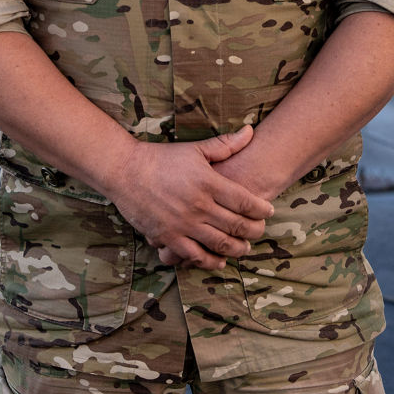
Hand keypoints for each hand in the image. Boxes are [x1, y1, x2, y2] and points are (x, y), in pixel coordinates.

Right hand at [111, 125, 273, 271]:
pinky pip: (195, 256)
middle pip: (238, 225)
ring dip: (237, 248)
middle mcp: (199, 205)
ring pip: (220, 244)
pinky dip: (211, 261)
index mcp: (208, 182)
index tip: (268, 211)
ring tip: (244, 247)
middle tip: (260, 231)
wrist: (125, 171)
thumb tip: (250, 132)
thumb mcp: (195, 149)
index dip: (262, 209)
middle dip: (254, 231)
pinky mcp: (168, 237)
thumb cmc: (161, 158)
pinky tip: (219, 261)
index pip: (246, 202)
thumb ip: (225, 145)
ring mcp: (183, 224)